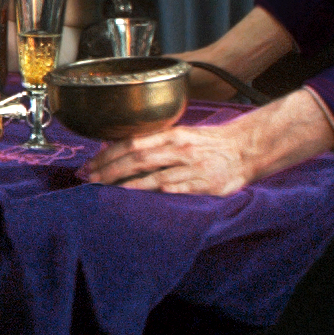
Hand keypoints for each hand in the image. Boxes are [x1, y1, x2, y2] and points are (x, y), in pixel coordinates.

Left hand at [83, 90, 333, 195]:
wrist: (246, 149)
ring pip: (151, 175)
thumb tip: (117, 148)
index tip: (88, 165)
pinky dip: (152, 194)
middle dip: (108, 169)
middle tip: (87, 180)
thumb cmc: (210, 144)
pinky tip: (135, 200)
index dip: (107, 154)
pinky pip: (173, 190)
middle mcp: (178, 148)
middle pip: (135, 158)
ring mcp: (190, 167)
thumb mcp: (181, 135)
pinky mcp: (202, 185)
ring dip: (123, 184)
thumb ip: (153, 142)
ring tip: (103, 191)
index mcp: (171, 134)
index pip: (131, 142)